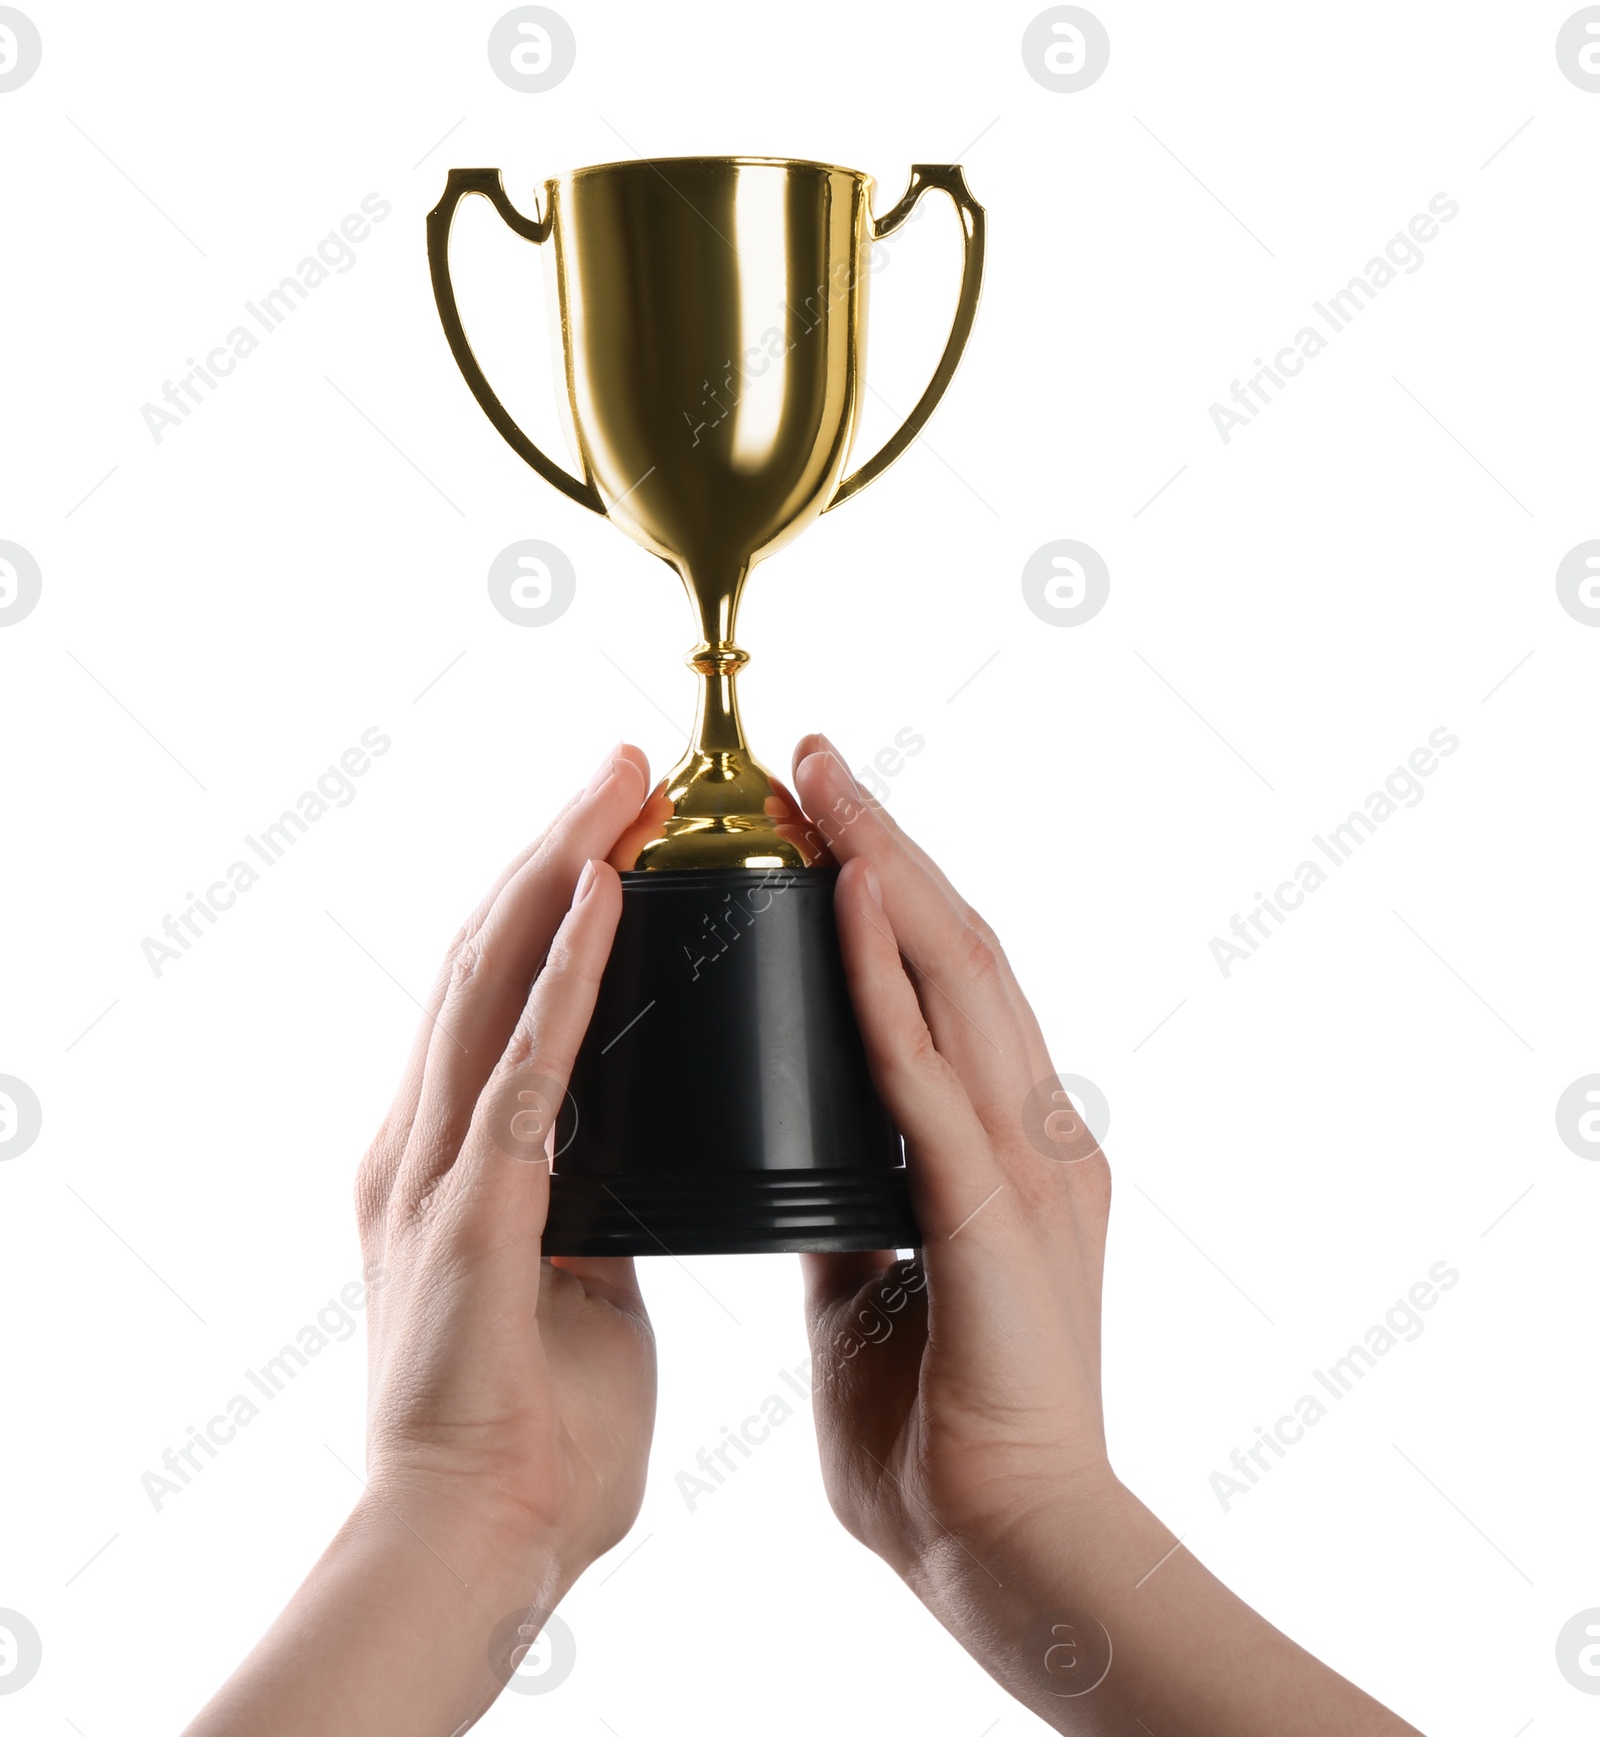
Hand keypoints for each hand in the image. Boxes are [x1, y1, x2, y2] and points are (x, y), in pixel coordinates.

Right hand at [355, 741, 656, 1574]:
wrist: (474, 1545)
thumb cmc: (533, 1434)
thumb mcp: (570, 1285)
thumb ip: (585, 1210)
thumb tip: (627, 1164)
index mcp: (451, 1161)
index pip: (493, 994)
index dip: (546, 898)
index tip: (612, 825)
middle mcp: (422, 1143)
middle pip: (482, 957)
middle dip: (550, 848)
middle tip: (617, 765)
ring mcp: (436, 1171)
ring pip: (490, 980)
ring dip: (555, 869)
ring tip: (612, 784)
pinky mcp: (474, 1213)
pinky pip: (529, 1065)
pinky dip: (565, 968)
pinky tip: (602, 890)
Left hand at [791, 735, 1420, 1735]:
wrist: (1007, 1545)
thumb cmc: (943, 1427)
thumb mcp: (879, 1276)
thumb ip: (858, 1194)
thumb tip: (808, 1134)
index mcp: (1010, 1148)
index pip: (948, 986)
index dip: (889, 892)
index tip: (822, 819)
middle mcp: (1035, 1132)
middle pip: (961, 948)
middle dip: (887, 842)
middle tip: (815, 757)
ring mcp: (1026, 1164)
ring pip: (960, 979)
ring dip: (886, 871)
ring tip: (824, 784)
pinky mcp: (991, 1213)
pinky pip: (928, 1074)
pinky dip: (884, 981)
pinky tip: (846, 903)